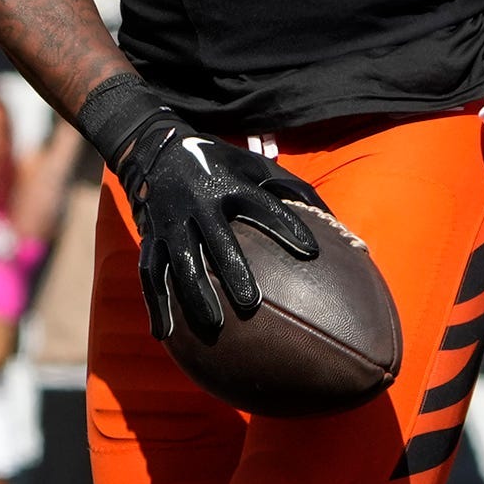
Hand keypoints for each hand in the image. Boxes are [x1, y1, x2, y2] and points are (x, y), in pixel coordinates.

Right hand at [82, 81, 327, 341]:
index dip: (286, 225)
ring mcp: (171, 220)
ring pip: (182, 260)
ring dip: (195, 292)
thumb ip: (290, 188)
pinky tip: (163, 333)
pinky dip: (155, 303)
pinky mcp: (151, 236)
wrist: (156, 149)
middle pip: (217, 239)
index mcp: (229, 184)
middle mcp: (199, 201)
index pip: (263, 206)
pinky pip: (151, 271)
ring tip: (214, 324)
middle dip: (232, 270)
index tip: (312, 251)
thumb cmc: (219, 164)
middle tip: (250, 303)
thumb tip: (332, 218)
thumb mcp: (253, 165)